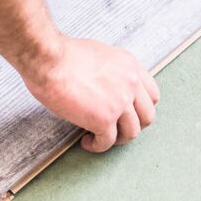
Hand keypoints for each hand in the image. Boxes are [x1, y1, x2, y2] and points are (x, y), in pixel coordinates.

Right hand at [22, 35, 161, 153]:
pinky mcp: (104, 119)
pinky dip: (98, 146)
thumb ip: (111, 71)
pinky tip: (87, 142)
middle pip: (147, 116)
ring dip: (117, 139)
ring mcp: (120, 102)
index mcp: (130, 66)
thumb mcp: (99, 54)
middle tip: (116, 129)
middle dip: (132, 126)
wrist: (49, 59)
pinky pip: (108, 141)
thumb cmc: (63, 54)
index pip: (152, 95)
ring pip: (131, 132)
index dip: (140, 109)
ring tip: (100, 138)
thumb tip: (106, 85)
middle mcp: (131, 84)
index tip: (128, 114)